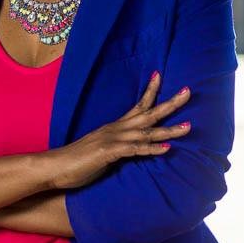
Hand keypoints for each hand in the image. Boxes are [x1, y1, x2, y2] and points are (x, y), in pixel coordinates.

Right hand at [46, 71, 192, 190]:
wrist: (55, 166)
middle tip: (188, 91)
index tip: (161, 75)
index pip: (137, 105)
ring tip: (188, 126)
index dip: (150, 91)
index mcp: (115, 127)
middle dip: (170, 103)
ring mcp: (112, 140)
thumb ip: (119, 147)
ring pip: (145, 132)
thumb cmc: (77, 161)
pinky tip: (166, 149)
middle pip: (148, 113)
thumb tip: (132, 148)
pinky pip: (134, 150)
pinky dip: (151, 148)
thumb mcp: (103, 151)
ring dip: (168, 130)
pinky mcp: (108, 153)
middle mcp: (116, 129)